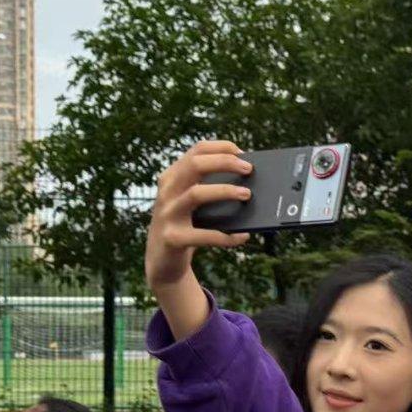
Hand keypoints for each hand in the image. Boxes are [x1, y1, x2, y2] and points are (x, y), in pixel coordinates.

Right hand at [145, 139, 253, 292]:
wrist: (161, 263)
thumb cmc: (186, 227)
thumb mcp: (191, 204)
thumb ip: (209, 188)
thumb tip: (248, 180)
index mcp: (172, 177)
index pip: (197, 150)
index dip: (222, 148)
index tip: (244, 154)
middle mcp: (167, 192)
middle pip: (195, 165)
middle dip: (225, 163)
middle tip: (249, 169)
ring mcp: (168, 215)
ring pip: (196, 194)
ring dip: (226, 191)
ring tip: (247, 195)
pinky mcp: (173, 239)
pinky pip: (204, 235)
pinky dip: (227, 236)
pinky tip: (243, 237)